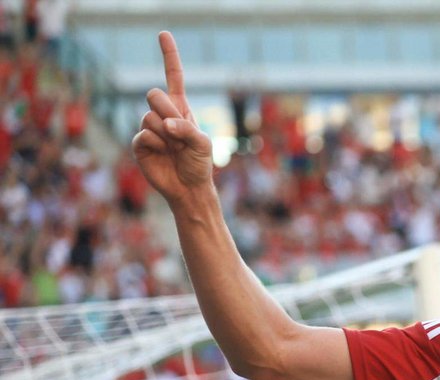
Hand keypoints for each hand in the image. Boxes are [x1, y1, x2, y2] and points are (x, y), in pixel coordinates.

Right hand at [132, 31, 213, 202]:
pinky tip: (163, 154)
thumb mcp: (202, 144)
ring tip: (174, 149)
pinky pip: (142, 135)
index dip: (169, 56)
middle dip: (167, 112)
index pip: (173, 77)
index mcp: (180, 108)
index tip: (163, 33)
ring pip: (148, 117)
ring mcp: (149, 128)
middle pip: (153, 94)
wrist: (188, 187)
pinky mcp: (139, 144)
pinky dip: (156, 145)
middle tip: (178, 134)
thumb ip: (187, 130)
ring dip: (165, 135)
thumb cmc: (199, 164)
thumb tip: (165, 125)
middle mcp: (163, 114)